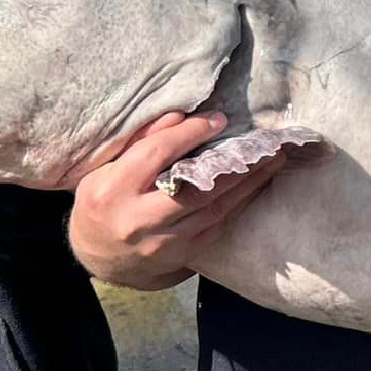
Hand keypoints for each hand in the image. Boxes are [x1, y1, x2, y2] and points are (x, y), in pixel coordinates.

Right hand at [69, 112, 285, 290]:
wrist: (98, 255)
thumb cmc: (102, 200)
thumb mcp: (107, 166)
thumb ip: (142, 140)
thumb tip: (181, 114)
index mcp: (114, 189)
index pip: (157, 154)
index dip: (190, 134)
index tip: (219, 120)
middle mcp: (139, 219)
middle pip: (194, 189)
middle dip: (234, 164)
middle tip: (263, 143)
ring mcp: (163, 243)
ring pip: (213, 210)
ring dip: (247, 184)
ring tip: (272, 160)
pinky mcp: (182, 255)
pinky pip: (217, 226)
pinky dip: (239, 204)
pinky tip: (257, 186)